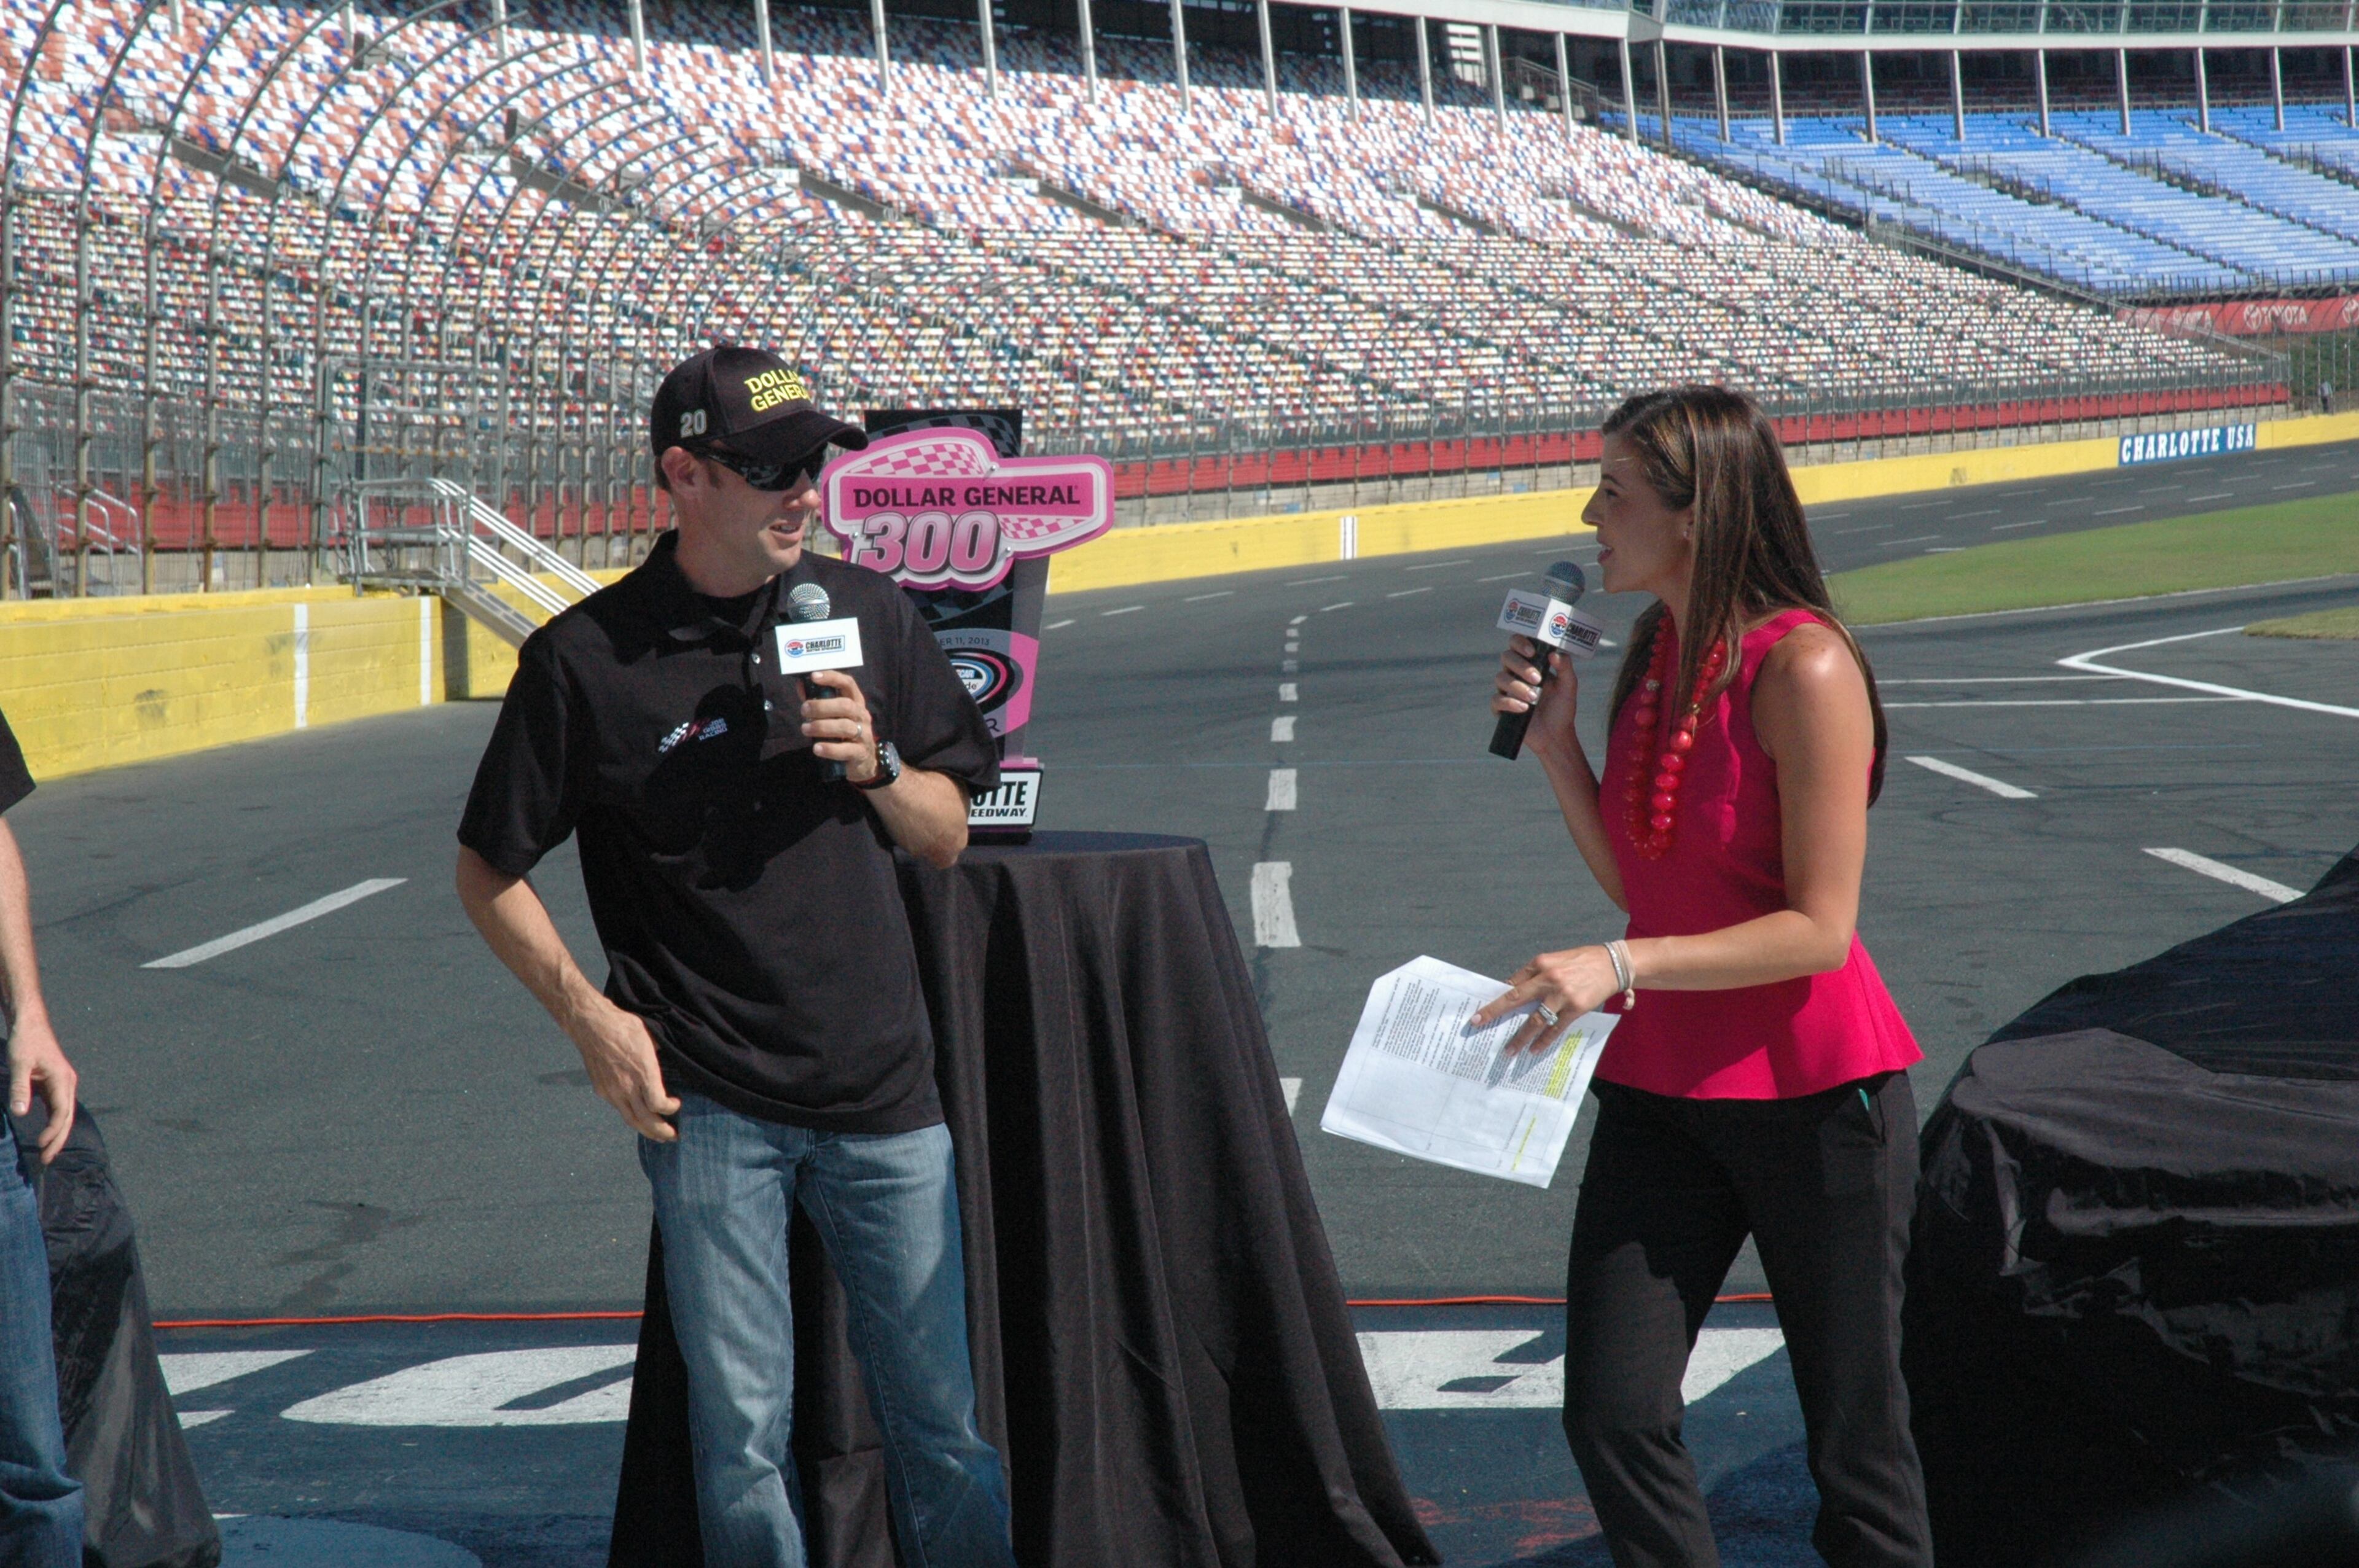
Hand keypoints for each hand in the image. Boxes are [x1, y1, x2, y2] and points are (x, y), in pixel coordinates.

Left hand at [6, 1011, 75, 1163]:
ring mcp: (62, 1083)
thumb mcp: (19, 1064)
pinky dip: (54, 1122)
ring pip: (64, 1113)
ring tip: (48, 1151)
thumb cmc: (26, 1041)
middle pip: (67, 1117)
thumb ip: (20, 1088)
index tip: (41, 1145)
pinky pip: (58, 1107)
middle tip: (47, 1160)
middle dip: (58, 1139)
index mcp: (62, 1080)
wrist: (30, 1023)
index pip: (61, 1112)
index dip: (53, 1131)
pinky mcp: (55, 1083)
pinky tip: (46, 1132)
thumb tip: (21, 1114)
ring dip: (58, 1133)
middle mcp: (67, 1083)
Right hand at [566, 999, 680, 1141]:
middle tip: (673, 1136)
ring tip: (659, 1137)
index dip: (670, 1109)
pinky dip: (632, 1117)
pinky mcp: (602, 1090)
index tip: (676, 1103)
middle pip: (646, 1119)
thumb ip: (659, 1055)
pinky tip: (640, 1118)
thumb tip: (664, 1058)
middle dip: (662, 1131)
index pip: (658, 1104)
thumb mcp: (650, 1038)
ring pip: (631, 1119)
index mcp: (643, 1072)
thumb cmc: (623, 1027)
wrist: (591, 1026)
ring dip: (647, 1131)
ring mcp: (612, 1091)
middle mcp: (627, 1086)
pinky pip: (620, 1109)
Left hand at [801, 669, 879, 783]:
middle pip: (845, 705)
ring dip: (821, 727)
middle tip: (804, 710)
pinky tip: (817, 748)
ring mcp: (864, 734)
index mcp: (856, 703)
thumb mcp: (834, 716)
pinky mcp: (860, 753)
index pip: (848, 684)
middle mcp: (862, 716)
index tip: (814, 676)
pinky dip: (829, 749)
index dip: (832, 678)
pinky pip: (846, 750)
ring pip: (844, 727)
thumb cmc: (844, 733)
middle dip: (822, 706)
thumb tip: (801, 685)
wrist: (864, 761)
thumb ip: (818, 701)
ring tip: (805, 729)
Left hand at [1471, 945, 1620, 1056]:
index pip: (1513, 982)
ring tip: (1509, 1050)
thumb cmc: (1581, 961)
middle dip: (1495, 1012)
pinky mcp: (1576, 1008)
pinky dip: (1544, 1040)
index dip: (1498, 997)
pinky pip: (1556, 1028)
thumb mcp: (1555, 959)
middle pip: (1516, 998)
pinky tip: (1534, 1050)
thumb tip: (1515, 989)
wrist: (1613, 964)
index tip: (1483, 1009)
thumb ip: (1536, 973)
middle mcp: (1549, 978)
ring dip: (1520, 1036)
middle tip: (1478, 1023)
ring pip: (1535, 1020)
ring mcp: (1562, 995)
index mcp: (1541, 963)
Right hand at [1492, 635, 1578, 757]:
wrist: (1556, 735)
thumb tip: (1554, 654)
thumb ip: (1565, 667)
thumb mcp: (1569, 686)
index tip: (1532, 651)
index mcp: (1530, 663)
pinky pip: (1497, 700)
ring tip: (1534, 698)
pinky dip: (1509, 703)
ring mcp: (1506, 690)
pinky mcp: (1500, 708)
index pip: (1517, 644)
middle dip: (1521, 666)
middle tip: (1538, 679)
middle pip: (1506, 657)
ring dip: (1517, 686)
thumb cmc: (1562, 708)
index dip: (1520, 642)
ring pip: (1500, 678)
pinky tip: (1524, 708)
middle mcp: (1515, 673)